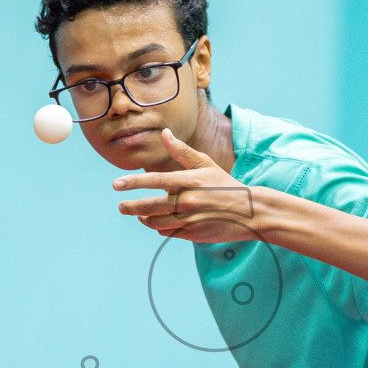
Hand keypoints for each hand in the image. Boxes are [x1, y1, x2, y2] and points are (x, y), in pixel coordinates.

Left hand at [114, 129, 264, 242]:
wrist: (250, 212)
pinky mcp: (193, 234)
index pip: (155, 181)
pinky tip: (157, 222)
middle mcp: (187, 201)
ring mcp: (189, 219)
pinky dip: (159, 227)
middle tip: (121, 206)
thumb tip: (165, 133)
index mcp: (189, 182)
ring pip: (156, 223)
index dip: (134, 183)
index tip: (117, 184)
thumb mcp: (206, 165)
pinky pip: (168, 232)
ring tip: (138, 214)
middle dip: (131, 206)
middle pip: (150, 206)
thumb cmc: (226, 185)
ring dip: (144, 219)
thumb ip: (182, 151)